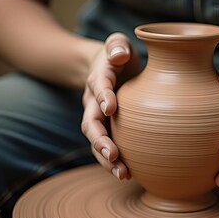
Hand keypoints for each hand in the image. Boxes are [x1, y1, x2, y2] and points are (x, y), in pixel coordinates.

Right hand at [81, 33, 140, 179]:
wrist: (106, 68)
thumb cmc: (117, 55)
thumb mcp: (117, 43)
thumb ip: (117, 45)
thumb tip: (119, 56)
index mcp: (100, 77)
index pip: (99, 86)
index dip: (103, 95)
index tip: (111, 108)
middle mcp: (93, 100)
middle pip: (90, 122)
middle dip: (100, 139)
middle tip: (113, 154)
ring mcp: (97, 117)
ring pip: (96, 140)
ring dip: (106, 158)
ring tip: (122, 174)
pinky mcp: (105, 128)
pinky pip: (105, 146)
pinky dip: (113, 162)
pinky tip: (127, 174)